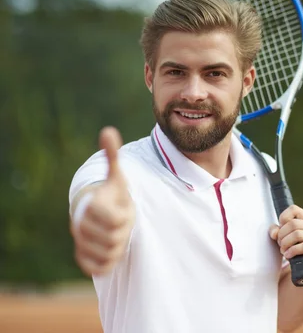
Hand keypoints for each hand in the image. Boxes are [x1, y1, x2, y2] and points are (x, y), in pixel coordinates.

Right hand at [71, 126, 134, 276]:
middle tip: (120, 222)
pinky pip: (102, 267)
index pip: (116, 220)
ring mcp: (81, 244)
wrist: (97, 216)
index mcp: (91, 207)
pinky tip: (111, 247)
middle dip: (124, 230)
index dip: (125, 216)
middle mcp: (81, 227)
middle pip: (116, 237)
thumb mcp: (117, 177)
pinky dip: (111, 260)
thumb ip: (113, 156)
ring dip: (119, 244)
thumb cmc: (112, 196)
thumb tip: (108, 131)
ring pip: (111, 252)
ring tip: (116, 233)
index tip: (122, 209)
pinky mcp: (84, 261)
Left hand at [269, 205, 302, 280]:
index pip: (293, 209)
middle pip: (293, 223)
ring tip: (283, 250)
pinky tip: (288, 256)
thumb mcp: (283, 238)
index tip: (280, 228)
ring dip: (286, 243)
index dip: (283, 218)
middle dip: (282, 234)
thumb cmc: (294, 250)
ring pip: (297, 234)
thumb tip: (274, 232)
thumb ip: (276, 231)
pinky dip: (292, 251)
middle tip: (280, 244)